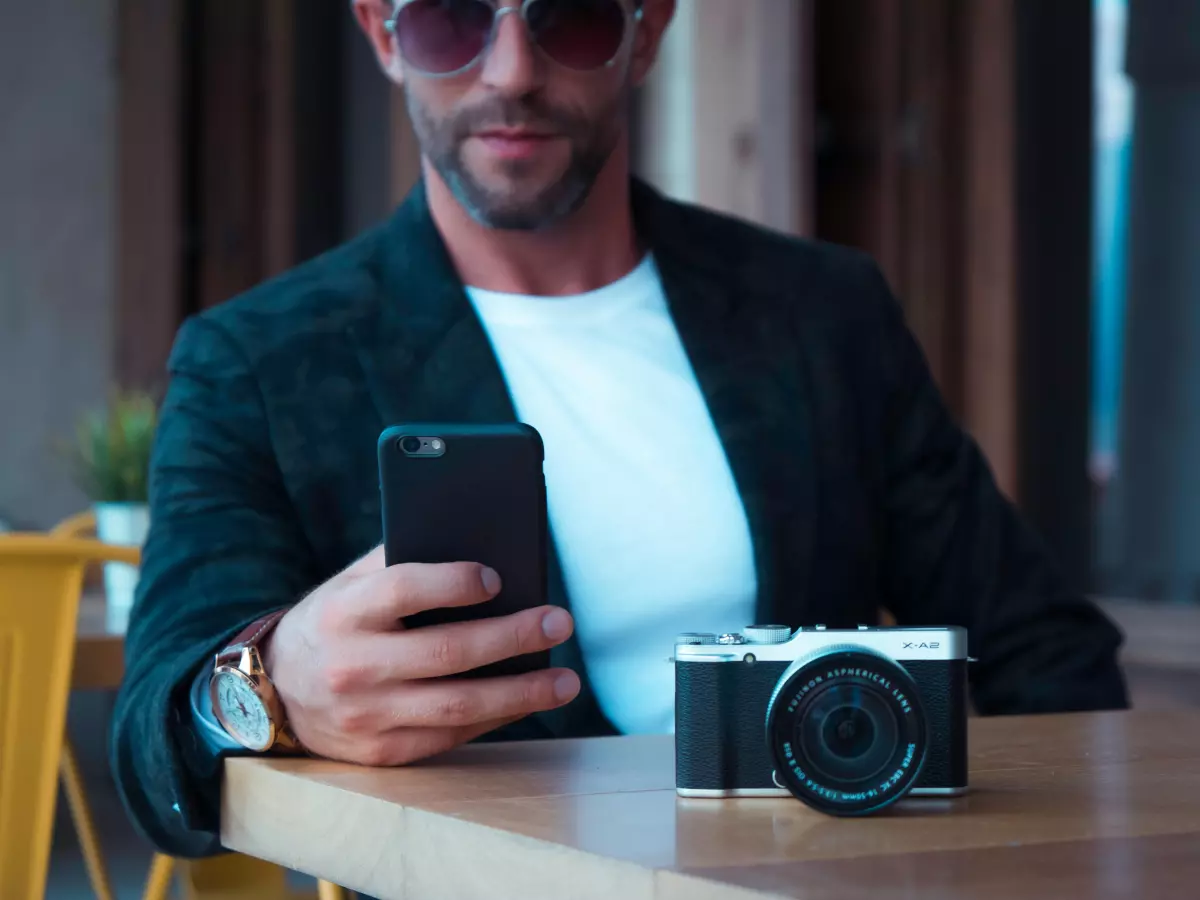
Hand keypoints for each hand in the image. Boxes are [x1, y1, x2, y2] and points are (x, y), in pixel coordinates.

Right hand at [262, 545, 579, 765]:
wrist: (274, 695)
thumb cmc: (333, 623)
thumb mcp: (349, 585)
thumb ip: (401, 562)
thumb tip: (482, 546)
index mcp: (343, 613)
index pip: (402, 590)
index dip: (453, 582)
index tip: (496, 576)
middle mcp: (352, 666)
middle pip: (445, 652)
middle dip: (511, 637)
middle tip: (559, 621)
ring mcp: (367, 716)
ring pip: (457, 706)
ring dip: (521, 694)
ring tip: (566, 681)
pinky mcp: (383, 753)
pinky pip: (451, 736)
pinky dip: (496, 718)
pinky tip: (528, 701)